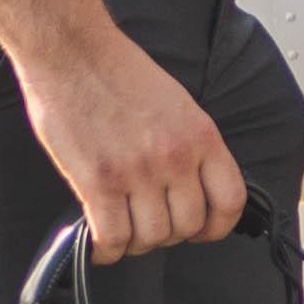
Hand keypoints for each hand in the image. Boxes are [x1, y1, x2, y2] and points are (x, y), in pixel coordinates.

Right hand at [23, 24, 247, 259]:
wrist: (73, 52)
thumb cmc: (119, 72)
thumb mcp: (177, 104)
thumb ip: (189, 145)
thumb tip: (192, 187)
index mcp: (202, 136)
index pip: (230, 200)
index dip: (217, 226)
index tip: (203, 231)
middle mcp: (176, 157)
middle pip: (188, 226)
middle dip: (172, 234)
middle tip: (151, 225)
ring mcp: (137, 172)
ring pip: (152, 237)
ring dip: (138, 243)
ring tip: (124, 231)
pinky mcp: (98, 182)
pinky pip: (112, 237)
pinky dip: (107, 250)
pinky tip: (101, 245)